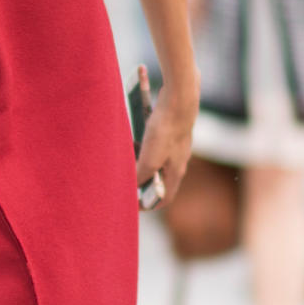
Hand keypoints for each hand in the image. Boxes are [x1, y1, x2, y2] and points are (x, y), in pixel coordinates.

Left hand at [137, 78, 198, 204]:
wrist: (178, 99)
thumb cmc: (166, 129)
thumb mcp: (149, 158)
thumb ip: (141, 175)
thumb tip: (133, 186)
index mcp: (176, 171)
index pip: (165, 198)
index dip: (148, 205)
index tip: (132, 205)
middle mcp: (178, 161)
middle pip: (159, 181)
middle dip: (141, 184)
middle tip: (124, 182)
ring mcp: (176, 147)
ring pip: (156, 163)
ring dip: (141, 165)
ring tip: (126, 161)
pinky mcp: (171, 133)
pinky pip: (155, 147)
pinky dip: (143, 148)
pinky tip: (133, 140)